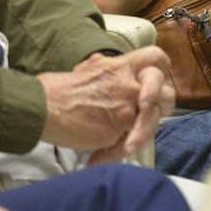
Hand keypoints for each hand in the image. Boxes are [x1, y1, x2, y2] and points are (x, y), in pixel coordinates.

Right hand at [37, 46, 174, 156]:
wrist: (46, 106)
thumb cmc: (59, 90)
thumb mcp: (87, 68)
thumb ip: (106, 69)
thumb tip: (109, 70)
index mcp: (119, 66)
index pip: (154, 57)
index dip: (161, 68)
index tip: (157, 79)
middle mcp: (128, 83)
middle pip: (165, 89)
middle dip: (162, 103)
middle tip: (147, 113)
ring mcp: (127, 106)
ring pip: (154, 118)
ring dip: (142, 133)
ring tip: (126, 143)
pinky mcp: (121, 128)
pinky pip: (133, 140)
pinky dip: (119, 150)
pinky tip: (106, 154)